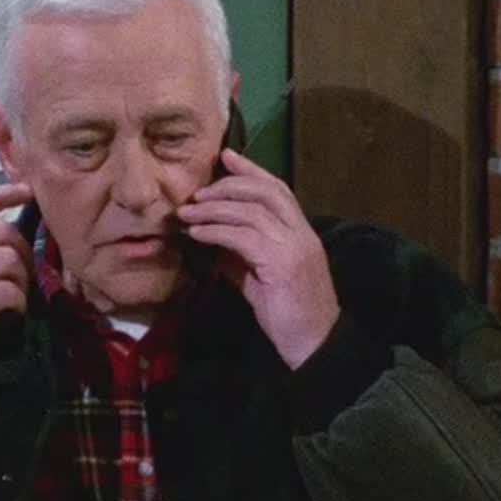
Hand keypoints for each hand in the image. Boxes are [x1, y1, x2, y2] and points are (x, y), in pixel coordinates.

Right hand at [0, 181, 34, 382]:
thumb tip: (3, 238)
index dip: (2, 193)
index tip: (27, 191)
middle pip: (0, 229)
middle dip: (21, 249)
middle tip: (22, 272)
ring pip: (9, 258)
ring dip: (21, 279)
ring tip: (13, 297)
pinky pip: (9, 289)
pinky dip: (18, 302)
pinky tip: (10, 313)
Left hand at [177, 148, 338, 368]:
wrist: (312, 345)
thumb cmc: (288, 314)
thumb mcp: (259, 279)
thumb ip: (240, 255)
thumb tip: (212, 239)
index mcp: (301, 233)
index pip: (278, 189)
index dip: (252, 170)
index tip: (227, 156)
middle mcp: (301, 234)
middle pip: (265, 191)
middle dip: (228, 185)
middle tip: (197, 193)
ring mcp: (294, 247)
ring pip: (251, 212)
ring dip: (214, 209)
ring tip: (187, 213)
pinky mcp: (281, 265)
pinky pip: (243, 237)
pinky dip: (216, 231)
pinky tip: (197, 234)